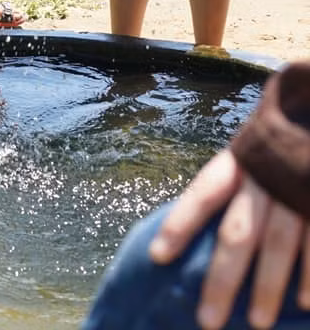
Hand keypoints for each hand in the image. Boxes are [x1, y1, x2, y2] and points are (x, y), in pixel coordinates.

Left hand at [149, 149, 309, 328]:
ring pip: (278, 244)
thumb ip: (230, 181)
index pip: (203, 194)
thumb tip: (192, 225)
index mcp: (238, 161)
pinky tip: (303, 305)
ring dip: (267, 286)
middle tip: (207, 320)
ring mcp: (296, 189)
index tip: (157, 257)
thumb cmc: (277, 141)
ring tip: (257, 322)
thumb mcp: (249, 148)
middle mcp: (264, 177)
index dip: (180, 225)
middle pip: (238, 232)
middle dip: (222, 278)